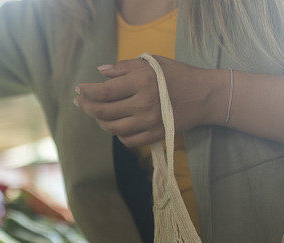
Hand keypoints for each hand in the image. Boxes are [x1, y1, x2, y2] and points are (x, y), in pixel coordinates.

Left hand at [74, 56, 227, 147]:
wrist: (204, 96)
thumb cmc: (177, 75)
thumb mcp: (152, 63)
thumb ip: (124, 67)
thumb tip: (100, 72)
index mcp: (142, 82)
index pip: (105, 91)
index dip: (88, 92)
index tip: (79, 89)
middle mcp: (144, 104)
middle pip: (104, 112)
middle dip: (87, 107)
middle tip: (80, 102)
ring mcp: (149, 123)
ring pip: (113, 128)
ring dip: (100, 121)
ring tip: (97, 113)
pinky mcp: (155, 136)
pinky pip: (128, 140)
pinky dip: (118, 134)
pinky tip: (116, 124)